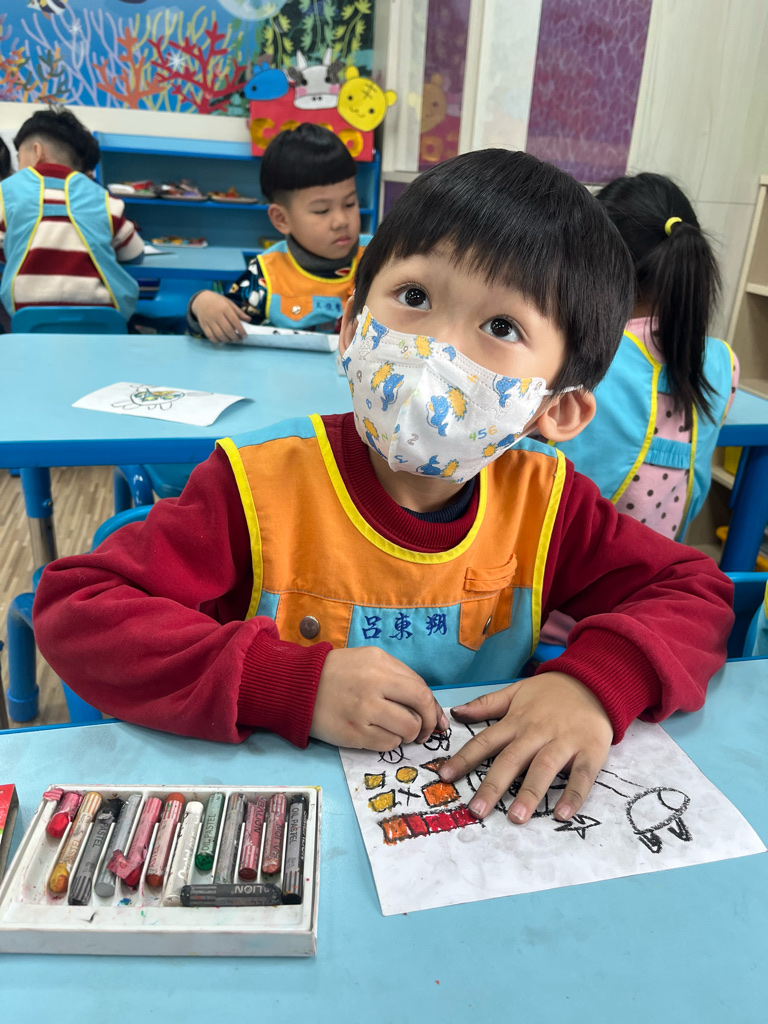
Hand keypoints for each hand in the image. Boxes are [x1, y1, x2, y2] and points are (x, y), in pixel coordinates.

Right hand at [191, 291, 250, 343]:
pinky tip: (222, 341)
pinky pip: (211, 336)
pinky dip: (217, 341)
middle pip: (227, 330)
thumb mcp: (229, 303)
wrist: (201, 300)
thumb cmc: (218, 302)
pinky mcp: (204, 326)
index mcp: (225, 308)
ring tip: (232, 340)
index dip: (241, 330)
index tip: (245, 335)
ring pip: (219, 335)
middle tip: (239, 340)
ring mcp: (209, 321)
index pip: (235, 321)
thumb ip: (239, 312)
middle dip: (235, 337)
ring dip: (228, 340)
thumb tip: (249, 320)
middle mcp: (217, 315)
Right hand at [311, 646, 448, 749]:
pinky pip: (388, 744)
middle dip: (427, 723)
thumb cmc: (339, 672)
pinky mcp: (354, 733)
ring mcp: (363, 711)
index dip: (432, 707)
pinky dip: (391, 742)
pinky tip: (380, 734)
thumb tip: (431, 707)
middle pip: (419, 709)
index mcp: (380, 664)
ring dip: (409, 734)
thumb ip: (400, 677)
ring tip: (397, 731)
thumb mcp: (370, 660)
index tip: (434, 718)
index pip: (420, 689)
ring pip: (407, 730)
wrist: (298, 687)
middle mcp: (373, 685)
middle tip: (423, 730)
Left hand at [437, 672, 612, 822]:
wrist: (594, 681)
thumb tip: (456, 713)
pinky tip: (562, 814)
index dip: (465, 758)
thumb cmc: (551, 692)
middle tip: (476, 811)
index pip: (485, 741)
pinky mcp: (590, 751)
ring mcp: (564, 742)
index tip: (445, 776)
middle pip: (511, 760)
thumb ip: (487, 704)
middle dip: (492, 785)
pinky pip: (582, 776)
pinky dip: (573, 795)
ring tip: (516, 818)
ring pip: (544, 768)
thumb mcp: (516, 692)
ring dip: (530, 793)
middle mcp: (537, 732)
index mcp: (516, 721)